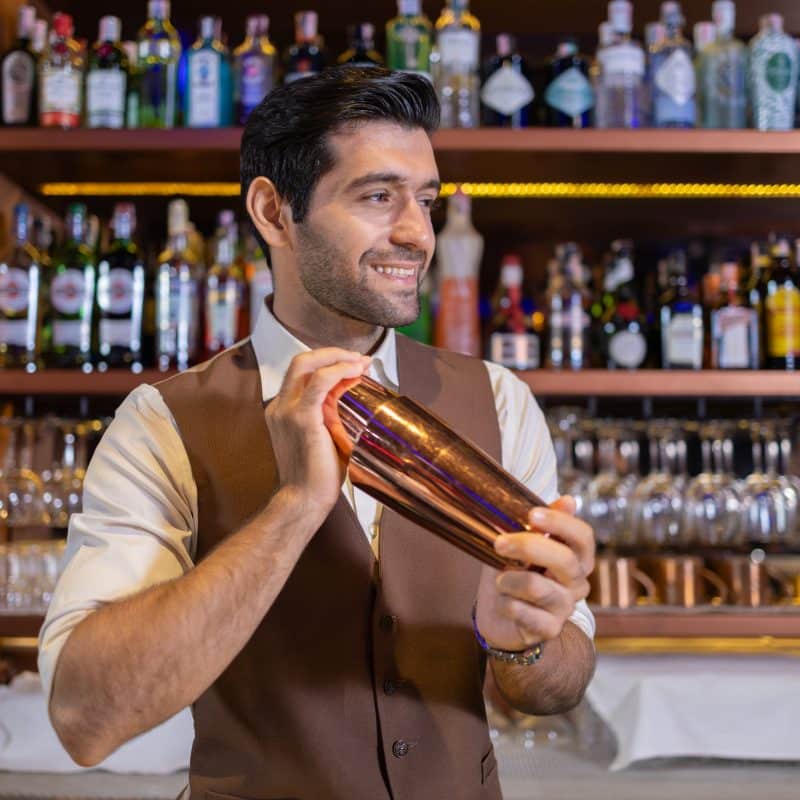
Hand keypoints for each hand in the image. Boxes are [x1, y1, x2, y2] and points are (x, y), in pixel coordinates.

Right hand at [265, 348, 370, 524]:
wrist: (303, 500)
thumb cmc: (316, 476)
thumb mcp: (323, 437)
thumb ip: (331, 415)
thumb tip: (355, 397)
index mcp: (282, 409)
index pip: (301, 372)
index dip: (328, 361)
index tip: (353, 364)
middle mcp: (280, 406)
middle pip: (301, 360)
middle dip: (332, 353)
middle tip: (358, 358)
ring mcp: (287, 411)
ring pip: (306, 364)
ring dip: (337, 357)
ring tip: (360, 362)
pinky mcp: (302, 419)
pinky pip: (319, 383)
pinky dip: (338, 371)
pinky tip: (354, 372)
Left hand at [475, 496, 594, 651]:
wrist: (499, 616)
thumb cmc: (513, 573)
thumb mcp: (522, 544)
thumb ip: (542, 525)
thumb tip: (569, 500)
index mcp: (576, 558)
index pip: (583, 537)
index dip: (561, 523)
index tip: (531, 514)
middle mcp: (577, 583)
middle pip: (565, 560)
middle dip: (527, 546)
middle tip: (498, 543)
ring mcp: (565, 608)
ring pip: (538, 587)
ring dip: (509, 580)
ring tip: (499, 581)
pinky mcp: (549, 630)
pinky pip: (524, 612)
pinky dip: (505, 604)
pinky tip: (503, 602)